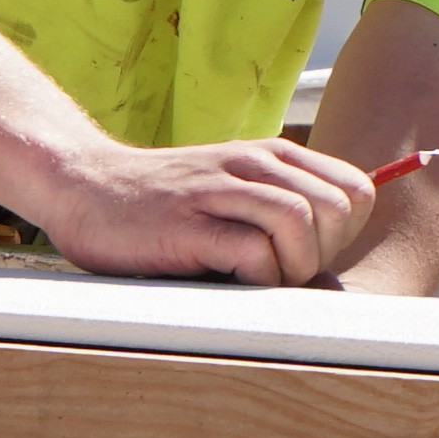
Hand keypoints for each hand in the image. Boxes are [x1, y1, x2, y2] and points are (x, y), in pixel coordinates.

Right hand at [22, 131, 384, 286]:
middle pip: (336, 208)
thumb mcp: (231, 195)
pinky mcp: (187, 224)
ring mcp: (217, 191)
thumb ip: (279, 221)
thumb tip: (332, 282)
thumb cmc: (163, 206)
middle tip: (282, 274)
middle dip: (323, 254)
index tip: (307, 254)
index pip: (355, 190)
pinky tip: (228, 282)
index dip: (345, 233)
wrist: (83, 187)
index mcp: (270, 155)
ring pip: (298, 221)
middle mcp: (251, 164)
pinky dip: (256, 278)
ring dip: (292, 267)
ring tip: (258, 280)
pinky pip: (251, 250)